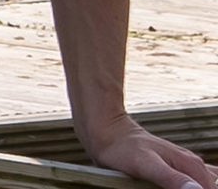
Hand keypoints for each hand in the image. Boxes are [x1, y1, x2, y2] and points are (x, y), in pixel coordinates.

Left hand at [87, 118, 215, 188]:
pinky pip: (197, 180)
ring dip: (202, 186)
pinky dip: (194, 186)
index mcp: (192, 166)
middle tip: (169, 188)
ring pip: (207, 183)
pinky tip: (186, 186)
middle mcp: (194, 165)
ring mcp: (186, 166)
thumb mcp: (146, 165)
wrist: (108, 132)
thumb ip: (171, 178)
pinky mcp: (177, 168)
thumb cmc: (123, 148)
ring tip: (181, 188)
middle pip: (212, 186)